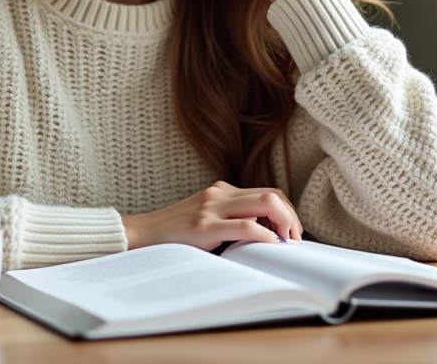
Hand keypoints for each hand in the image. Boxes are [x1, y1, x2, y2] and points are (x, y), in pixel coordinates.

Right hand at [121, 181, 303, 250]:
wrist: (141, 235)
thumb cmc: (174, 234)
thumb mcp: (205, 219)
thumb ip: (229, 220)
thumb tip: (266, 237)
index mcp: (221, 190)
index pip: (267, 191)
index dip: (286, 209)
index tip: (291, 231)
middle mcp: (219, 194)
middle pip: (271, 194)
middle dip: (291, 216)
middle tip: (295, 238)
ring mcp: (212, 208)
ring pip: (264, 203)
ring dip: (284, 222)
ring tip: (287, 242)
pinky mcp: (205, 226)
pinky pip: (246, 226)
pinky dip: (265, 235)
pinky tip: (271, 245)